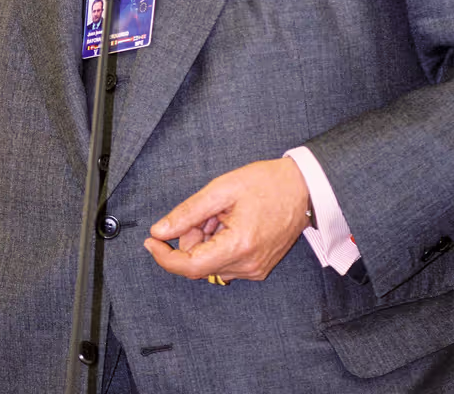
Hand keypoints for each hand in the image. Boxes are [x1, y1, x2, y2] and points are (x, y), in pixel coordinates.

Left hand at [143, 157, 309, 281]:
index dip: (165, 256)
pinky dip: (219, 244)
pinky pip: (226, 262)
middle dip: (191, 238)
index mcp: (239, 246)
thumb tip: (159, 231)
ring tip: (222, 213)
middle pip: (199, 264)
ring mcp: (256, 269)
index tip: (150, 241)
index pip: (190, 266)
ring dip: (206, 240)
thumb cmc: (266, 183)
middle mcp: (248, 266)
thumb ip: (188, 212)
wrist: (303, 187)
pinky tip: (230, 222)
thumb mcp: (221, 189)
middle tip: (204, 211)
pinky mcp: (259, 267)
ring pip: (212, 263)